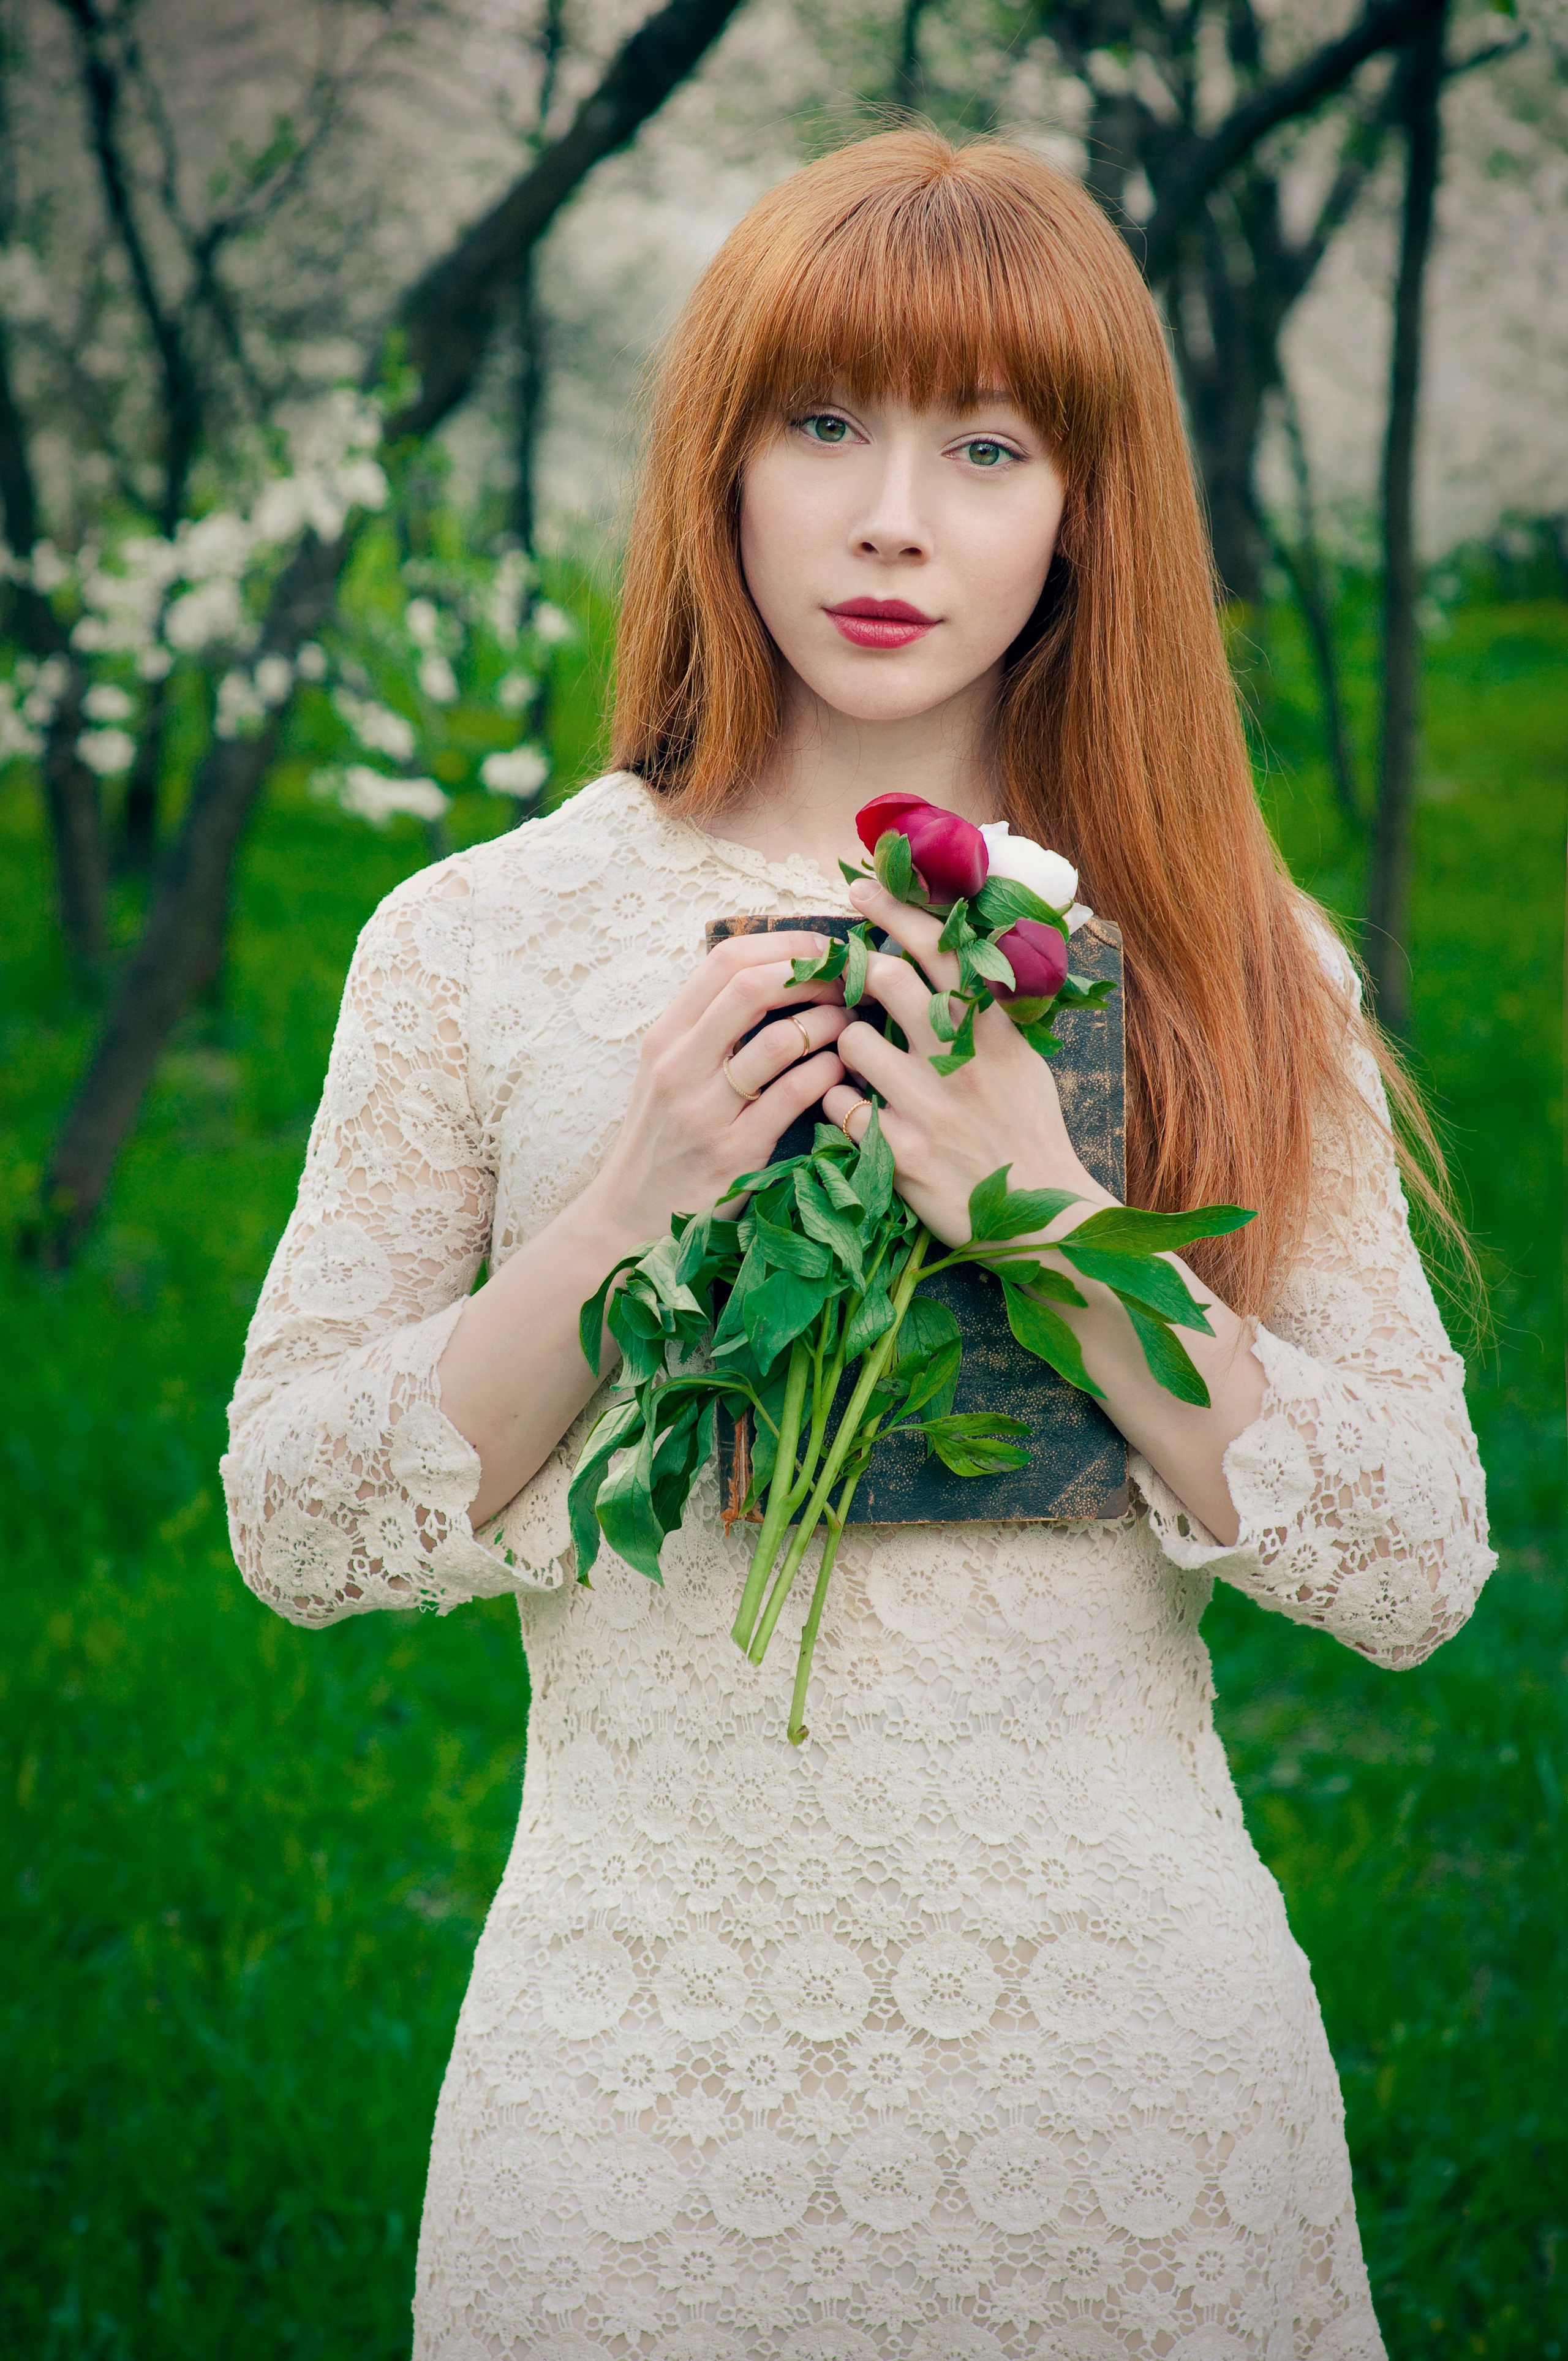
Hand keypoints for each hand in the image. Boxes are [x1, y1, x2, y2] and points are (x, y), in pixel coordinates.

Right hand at [583, 931, 849, 1246]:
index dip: (783, 944)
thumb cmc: (664, 1141)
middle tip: (849, 980)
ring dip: (830, 1023)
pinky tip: (841, 1070)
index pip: (724, 961)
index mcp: (665, 1037)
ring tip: (852, 1025)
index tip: (822, 949)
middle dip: (812, 974)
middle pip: (751, 986)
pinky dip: (828, 1073)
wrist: (630, 1221)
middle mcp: (678, 1066)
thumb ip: (710, 1028)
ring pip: (781, 1040)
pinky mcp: (735, 1152)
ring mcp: (705, 1110)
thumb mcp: (669, 1075)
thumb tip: (777, 975)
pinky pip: (794, 1096)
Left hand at [821, 879, 1117, 1246]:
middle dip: (859, 973)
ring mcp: (928, 1107)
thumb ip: (989, 1016)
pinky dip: (839, 1103)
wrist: (1042, 1217)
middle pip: (888, 980)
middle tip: (846, 981)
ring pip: (853, 1042)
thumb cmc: (1029, 1133)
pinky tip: (857, 1112)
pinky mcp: (900, 1154)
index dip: (896, 910)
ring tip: (863, 1064)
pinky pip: (840, 1106)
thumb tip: (956, 962)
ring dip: (847, 1046)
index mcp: (996, 1030)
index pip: (944, 949)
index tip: (861, 889)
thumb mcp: (1024, 1063)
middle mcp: (962, 1060)